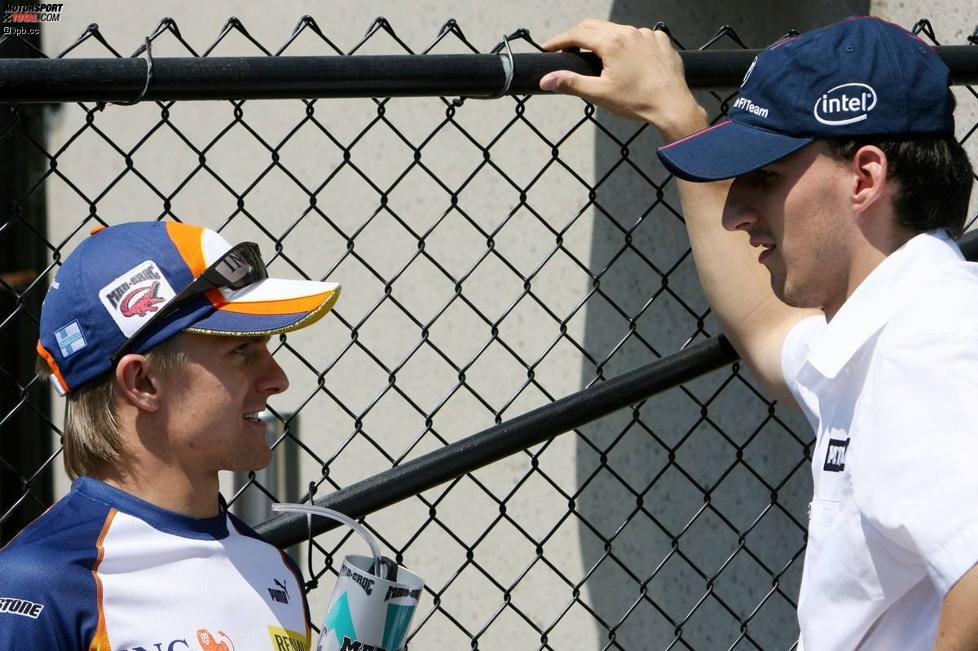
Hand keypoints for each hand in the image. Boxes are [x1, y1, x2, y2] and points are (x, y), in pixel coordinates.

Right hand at [539, 18, 707, 141]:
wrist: (673, 106)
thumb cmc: (638, 101)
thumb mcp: (600, 94)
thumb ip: (571, 83)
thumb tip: (546, 81)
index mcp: (612, 42)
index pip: (577, 34)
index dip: (559, 41)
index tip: (548, 48)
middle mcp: (630, 32)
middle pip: (594, 26)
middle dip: (577, 37)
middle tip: (567, 51)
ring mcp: (647, 34)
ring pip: (617, 30)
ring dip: (603, 40)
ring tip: (597, 58)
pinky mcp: (660, 41)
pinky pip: (638, 36)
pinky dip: (627, 44)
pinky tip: (627, 60)